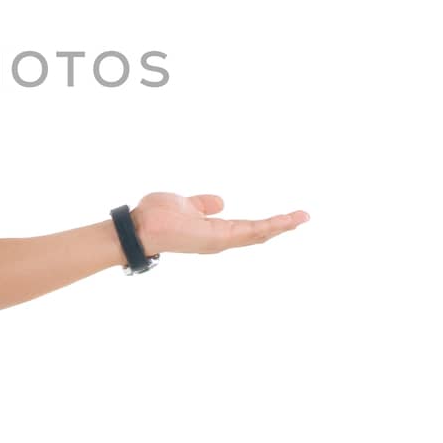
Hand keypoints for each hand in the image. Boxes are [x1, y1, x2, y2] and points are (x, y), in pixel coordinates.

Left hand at [134, 193, 308, 255]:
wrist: (139, 227)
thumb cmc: (155, 217)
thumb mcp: (185, 204)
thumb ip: (202, 204)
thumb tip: (220, 202)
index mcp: (213, 231)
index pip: (246, 228)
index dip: (267, 223)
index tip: (285, 217)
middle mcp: (219, 240)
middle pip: (257, 234)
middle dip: (281, 226)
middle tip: (303, 217)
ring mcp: (219, 241)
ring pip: (258, 234)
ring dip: (281, 226)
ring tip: (302, 217)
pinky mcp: (217, 238)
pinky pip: (248, 232)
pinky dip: (268, 227)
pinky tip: (283, 222)